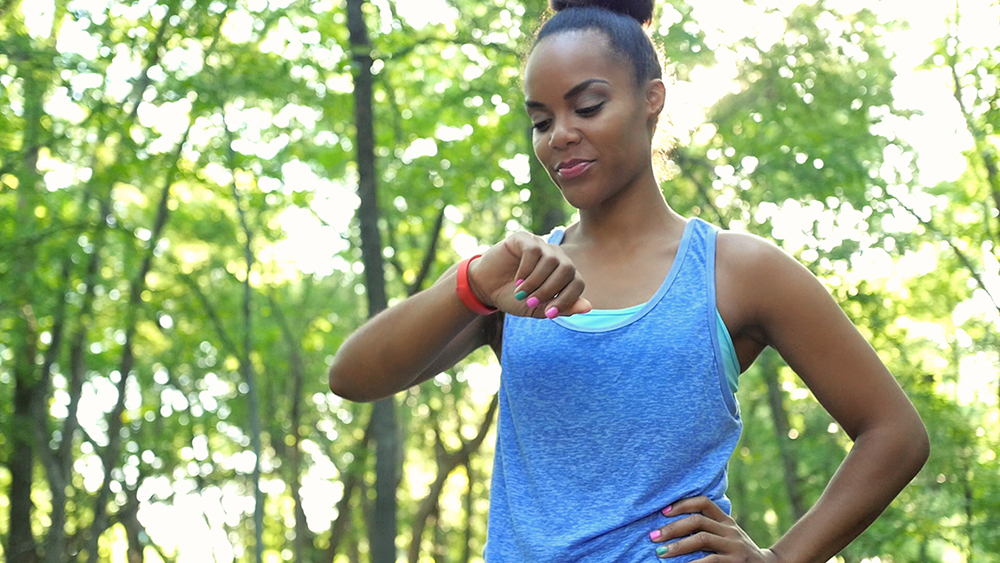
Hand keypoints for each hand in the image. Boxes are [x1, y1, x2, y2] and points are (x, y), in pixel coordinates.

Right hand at [467, 231, 591, 318]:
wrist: (486, 288)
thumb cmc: (514, 298)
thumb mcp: (537, 308)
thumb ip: (561, 308)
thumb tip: (588, 307)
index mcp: (563, 274)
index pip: (578, 283)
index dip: (567, 300)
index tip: (549, 313)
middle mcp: (556, 257)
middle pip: (568, 269)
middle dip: (550, 290)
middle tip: (531, 301)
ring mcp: (541, 245)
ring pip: (551, 260)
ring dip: (536, 281)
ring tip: (521, 292)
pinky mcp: (525, 239)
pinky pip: (533, 251)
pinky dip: (526, 270)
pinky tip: (517, 280)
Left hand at [648, 497, 782, 562]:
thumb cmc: (737, 552)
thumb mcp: (727, 535)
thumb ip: (708, 527)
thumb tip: (671, 524)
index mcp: (726, 520)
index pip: (704, 503)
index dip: (683, 503)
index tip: (663, 511)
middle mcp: (730, 530)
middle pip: (698, 521)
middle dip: (672, 528)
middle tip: (653, 536)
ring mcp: (734, 546)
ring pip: (702, 539)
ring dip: (678, 546)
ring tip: (660, 552)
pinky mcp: (735, 562)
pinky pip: (710, 561)